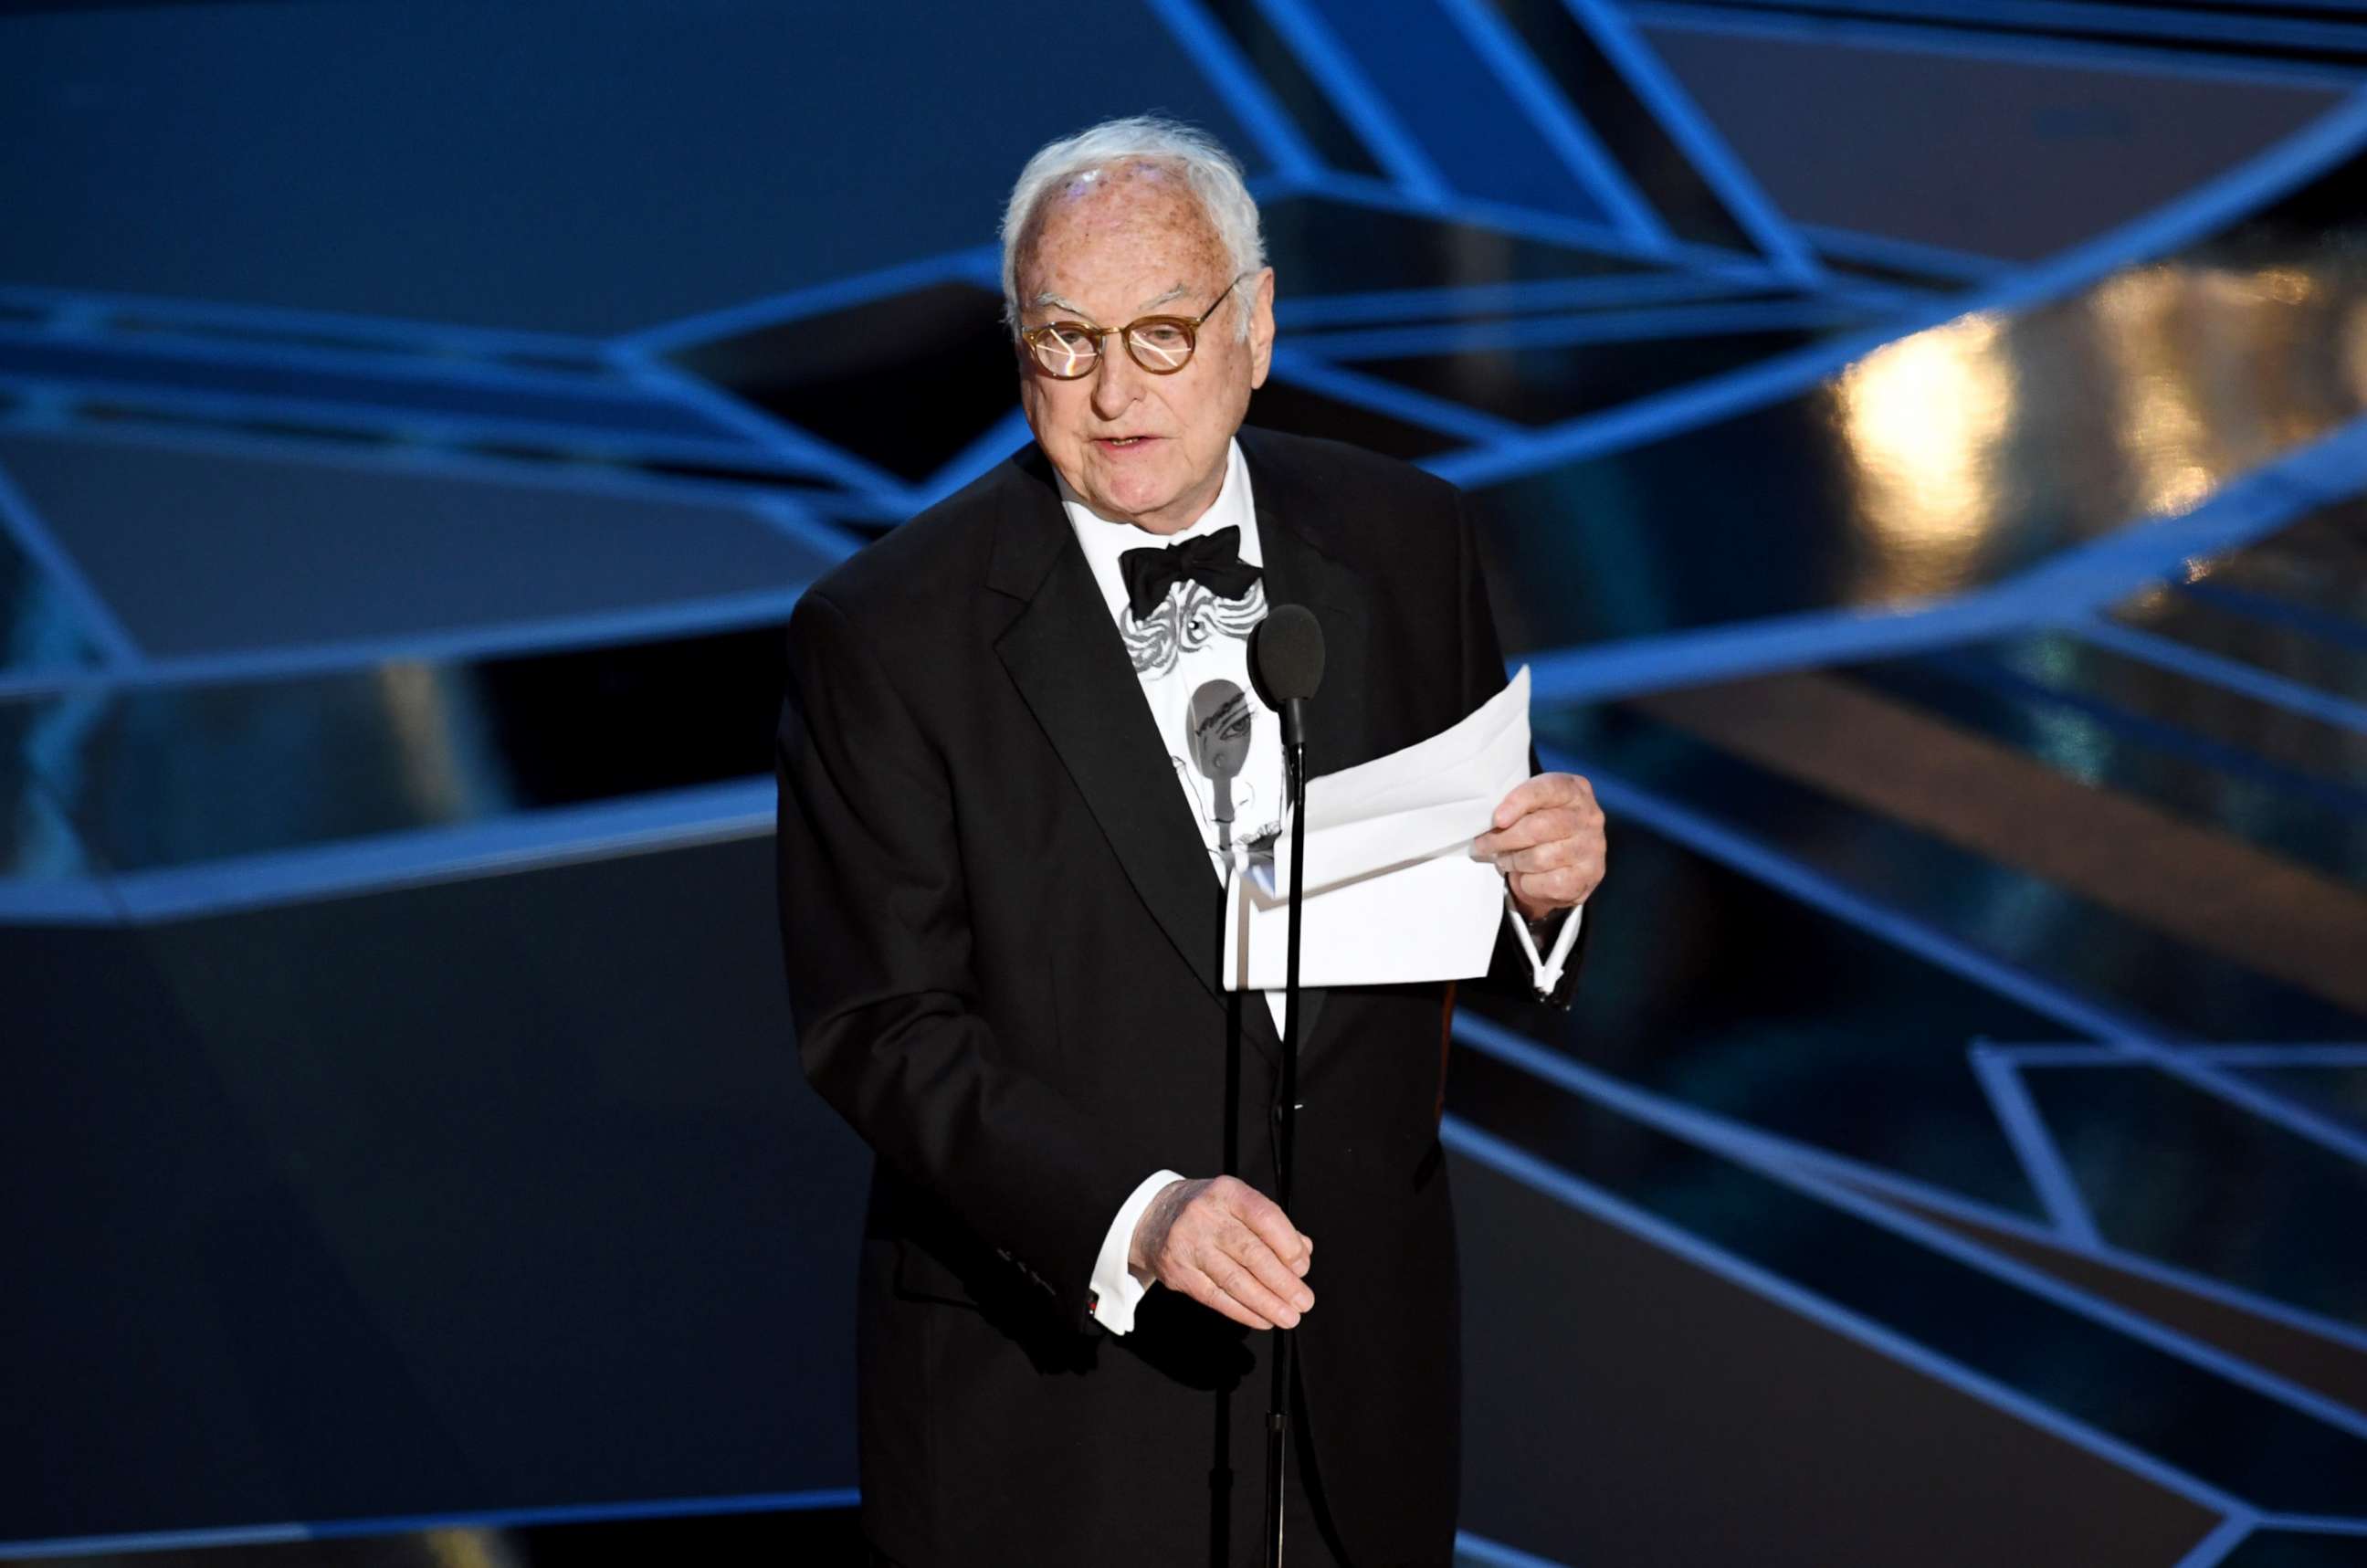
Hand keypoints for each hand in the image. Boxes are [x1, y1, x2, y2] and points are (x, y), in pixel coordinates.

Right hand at [1128, 1175, 1313, 1330]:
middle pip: (1251, 1253)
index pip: (1264, 1217)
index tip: (1303, 1267)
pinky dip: (1243, 1312)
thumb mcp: (1237, 1204)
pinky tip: (1263, 1319)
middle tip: (1303, 1301)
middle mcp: (1205, 1216)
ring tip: (1289, 1317)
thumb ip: (1272, 1226)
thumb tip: (1303, 1252)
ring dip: (1267, 1303)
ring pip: (1234, 1280)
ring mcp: (1189, 1245)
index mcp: (1227, 1193)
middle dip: (1282, 1282)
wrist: (1152, 1218)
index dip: (1288, 1245)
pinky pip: (1216, 1297)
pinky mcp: (1179, 1273)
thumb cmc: (1208, 1212)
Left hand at [1472, 771, 1605, 923]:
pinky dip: (1530, 883)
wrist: (1569, 865)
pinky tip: (1526, 877)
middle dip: (1503, 838)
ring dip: (1513, 861)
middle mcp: (1589, 816)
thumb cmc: (1544, 828)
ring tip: (1504, 860)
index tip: (1497, 819)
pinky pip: (1550, 883)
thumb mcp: (1534, 807)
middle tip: (1483, 845)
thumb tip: (1488, 823)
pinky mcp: (1590, 876)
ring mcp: (1593, 847)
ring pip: (1540, 858)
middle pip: (1538, 827)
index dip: (1518, 802)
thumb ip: (1517, 807)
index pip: (1547, 789)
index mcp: (1574, 790)